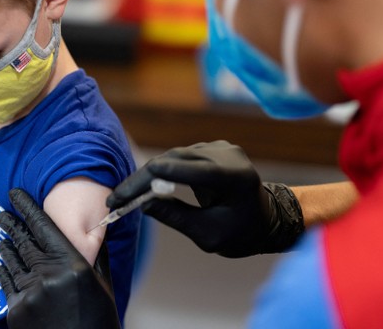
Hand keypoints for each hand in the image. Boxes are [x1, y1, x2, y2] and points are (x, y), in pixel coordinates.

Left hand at [0, 189, 120, 328]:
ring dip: (6, 246)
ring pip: (12, 260)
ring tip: (2, 235)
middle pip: (24, 241)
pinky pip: (6, 283)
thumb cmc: (98, 319)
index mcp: (72, 265)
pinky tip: (2, 263)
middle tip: (2, 212)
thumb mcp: (102, 284)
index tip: (16, 194)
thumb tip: (93, 232)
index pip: (44, 227)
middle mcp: (48, 276)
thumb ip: (94, 255)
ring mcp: (29, 294)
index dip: (27, 207)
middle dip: (12, 224)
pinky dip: (4, 270)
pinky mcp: (15, 312)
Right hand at [107, 141, 303, 257]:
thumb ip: (176, 217)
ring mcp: (220, 148)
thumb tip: (142, 204)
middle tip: (116, 199)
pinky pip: (180, 157)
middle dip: (142, 180)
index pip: (190, 170)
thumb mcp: (209, 235)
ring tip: (125, 194)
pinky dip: (161, 171)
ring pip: (174, 157)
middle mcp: (228, 155)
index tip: (127, 192)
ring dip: (148, 175)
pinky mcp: (212, 148)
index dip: (155, 177)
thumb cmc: (241, 232)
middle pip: (175, 161)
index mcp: (235, 178)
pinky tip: (143, 185)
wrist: (266, 218)